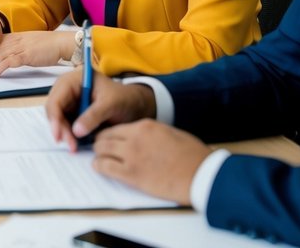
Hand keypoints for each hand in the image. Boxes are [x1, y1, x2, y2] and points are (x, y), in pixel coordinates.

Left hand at [0, 30, 70, 76]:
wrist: (62, 43)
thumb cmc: (52, 45)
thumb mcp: (33, 42)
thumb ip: (24, 46)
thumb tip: (17, 55)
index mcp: (19, 35)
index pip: (1, 43)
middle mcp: (18, 40)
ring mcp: (21, 47)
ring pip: (1, 56)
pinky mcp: (26, 55)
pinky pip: (8, 62)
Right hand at [44, 70, 155, 151]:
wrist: (135, 106)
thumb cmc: (124, 98)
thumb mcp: (111, 104)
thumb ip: (94, 115)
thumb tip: (76, 131)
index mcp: (74, 80)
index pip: (57, 98)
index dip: (55, 117)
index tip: (59, 135)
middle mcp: (67, 90)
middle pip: (54, 110)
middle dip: (60, 128)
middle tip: (71, 145)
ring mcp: (70, 102)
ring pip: (58, 120)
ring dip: (64, 134)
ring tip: (75, 147)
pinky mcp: (74, 114)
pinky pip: (66, 126)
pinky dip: (70, 136)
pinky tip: (77, 144)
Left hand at [92, 120, 209, 204]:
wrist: (201, 174)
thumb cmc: (192, 155)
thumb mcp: (170, 133)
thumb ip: (151, 133)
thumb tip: (138, 137)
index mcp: (145, 126)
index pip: (116, 127)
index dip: (109, 134)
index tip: (107, 139)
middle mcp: (135, 137)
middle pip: (104, 136)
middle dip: (99, 143)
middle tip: (99, 149)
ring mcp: (132, 155)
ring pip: (101, 150)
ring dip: (98, 154)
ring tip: (98, 158)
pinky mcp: (132, 174)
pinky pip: (105, 167)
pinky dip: (99, 166)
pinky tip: (99, 167)